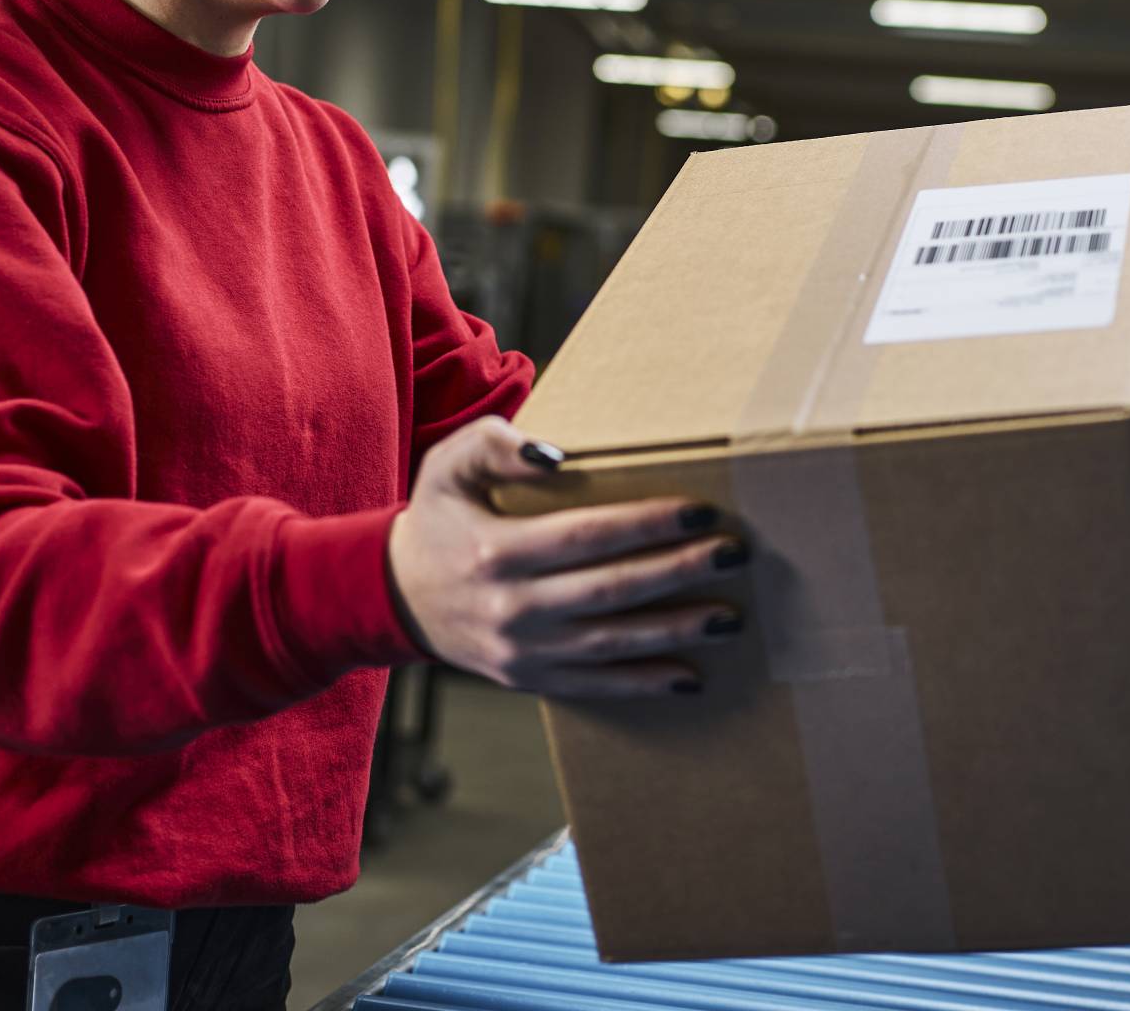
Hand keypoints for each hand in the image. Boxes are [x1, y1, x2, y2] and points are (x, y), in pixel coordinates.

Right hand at [387, 416, 748, 697]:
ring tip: (729, 617)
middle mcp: (511, 607)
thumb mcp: (449, 465)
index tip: (701, 510)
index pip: (588, 535)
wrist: (395, 595)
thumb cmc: (439, 518)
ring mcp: (521, 651)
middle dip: (680, 572)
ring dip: (676, 632)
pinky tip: (690, 676)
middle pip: (611, 591)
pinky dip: (644, 684)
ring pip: (612, 644)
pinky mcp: (529, 679)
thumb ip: (496, 444)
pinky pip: (596, 686)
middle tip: (734, 554)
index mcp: (496, 550)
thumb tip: (556, 456)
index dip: (648, 523)